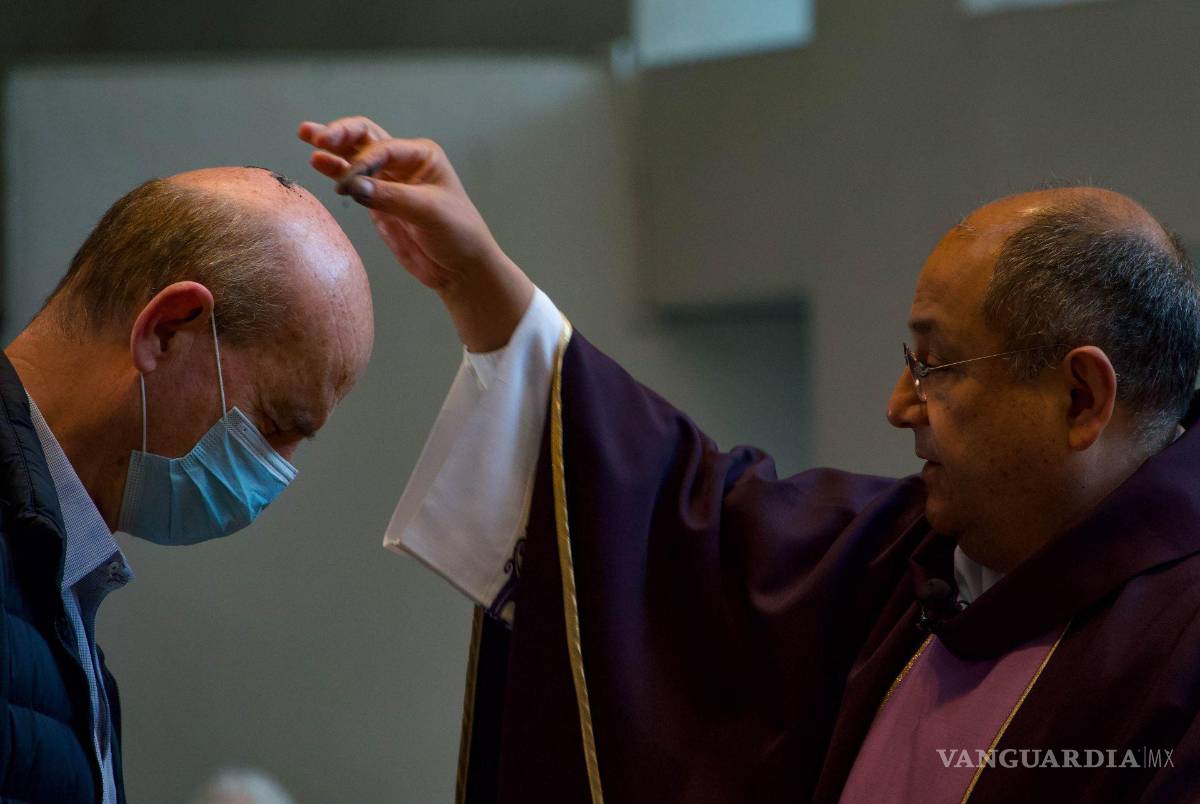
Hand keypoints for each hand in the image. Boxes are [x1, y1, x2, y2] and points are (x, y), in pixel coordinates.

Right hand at [298, 117, 532, 350]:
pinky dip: (334, 170)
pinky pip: (352, 182)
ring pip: (355, 156)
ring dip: (332, 147)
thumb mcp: (429, 213)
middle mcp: (403, 163)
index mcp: (422, 156)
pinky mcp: (377, 203)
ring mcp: (388, 182)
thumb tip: (352, 186)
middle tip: (315, 136)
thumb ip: (391, 198)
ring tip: (306, 134)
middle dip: (340, 134)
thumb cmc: (458, 234)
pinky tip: (317, 162)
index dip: (362, 160)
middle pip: (365, 138)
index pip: (383, 148)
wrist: (460, 268)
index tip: (350, 182)